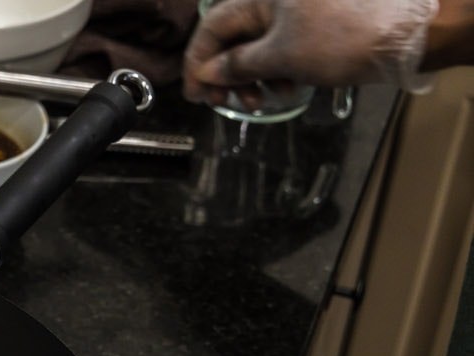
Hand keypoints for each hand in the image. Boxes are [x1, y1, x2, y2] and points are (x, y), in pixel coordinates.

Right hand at [183, 0, 439, 104]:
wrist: (402, 37)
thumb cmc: (339, 41)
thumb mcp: (279, 57)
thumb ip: (236, 65)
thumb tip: (207, 72)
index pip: (212, 28)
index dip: (198, 63)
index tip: (195, 94)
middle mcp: (274, 2)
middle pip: (233, 39)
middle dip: (226, 74)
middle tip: (224, 102)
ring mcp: (295, 15)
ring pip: (256, 48)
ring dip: (252, 78)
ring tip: (261, 101)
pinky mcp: (313, 30)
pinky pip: (281, 51)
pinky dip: (277, 73)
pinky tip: (288, 90)